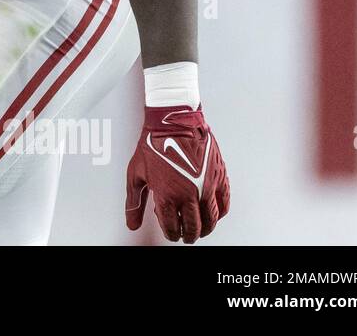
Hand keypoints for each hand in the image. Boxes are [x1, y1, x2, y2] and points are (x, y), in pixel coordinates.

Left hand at [125, 105, 229, 242]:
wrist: (173, 122)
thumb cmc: (153, 144)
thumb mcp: (135, 174)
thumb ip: (134, 202)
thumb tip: (132, 223)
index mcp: (167, 195)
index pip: (172, 227)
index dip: (171, 234)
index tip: (172, 234)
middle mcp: (189, 194)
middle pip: (193, 227)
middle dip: (189, 236)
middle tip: (186, 236)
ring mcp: (206, 187)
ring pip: (211, 220)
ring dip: (205, 229)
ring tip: (200, 229)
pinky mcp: (219, 177)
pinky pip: (224, 204)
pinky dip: (220, 213)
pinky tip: (213, 213)